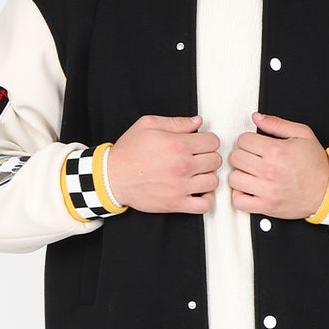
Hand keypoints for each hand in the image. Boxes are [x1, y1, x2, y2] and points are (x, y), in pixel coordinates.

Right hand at [106, 115, 221, 213]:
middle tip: (199, 158)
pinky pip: (204, 205)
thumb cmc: (128, 152)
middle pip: (215, 161)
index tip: (201, 144)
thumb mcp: (149, 125)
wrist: (112, 177)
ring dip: (208, 177)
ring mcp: (181, 187)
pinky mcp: (176, 204)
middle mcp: (182, 166)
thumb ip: (176, 122)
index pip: (213, 142)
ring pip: (213, 182)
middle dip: (209, 157)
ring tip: (198, 175)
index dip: (208, 141)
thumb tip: (197, 122)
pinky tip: (198, 193)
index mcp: (178, 144)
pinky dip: (206, 200)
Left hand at [228, 111, 328, 217]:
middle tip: (252, 158)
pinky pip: (238, 201)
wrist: (327, 190)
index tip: (254, 145)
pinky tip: (248, 189)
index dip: (248, 140)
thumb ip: (277, 124)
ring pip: (234, 179)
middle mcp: (269, 171)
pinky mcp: (265, 206)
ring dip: (239, 175)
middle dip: (242, 155)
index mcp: (276, 151)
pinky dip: (239, 196)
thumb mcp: (302, 134)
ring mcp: (266, 190)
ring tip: (249, 174)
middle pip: (236, 158)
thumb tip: (257, 118)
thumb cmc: (315, 165)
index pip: (243, 140)